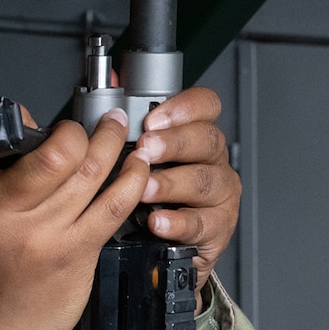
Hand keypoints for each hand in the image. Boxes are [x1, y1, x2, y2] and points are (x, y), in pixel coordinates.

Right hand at [0, 109, 151, 329]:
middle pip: (58, 152)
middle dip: (84, 129)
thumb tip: (20, 127)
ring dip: (112, 144)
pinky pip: (111, 206)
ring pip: (90, 173)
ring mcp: (44, 234)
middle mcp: (4, 211)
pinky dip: (131, 180)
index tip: (54, 127)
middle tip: (98, 121)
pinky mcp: (76, 253)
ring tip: (119, 131)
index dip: (39, 125)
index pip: (7, 140)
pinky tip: (138, 167)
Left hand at [135, 87, 240, 311]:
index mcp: (194, 136)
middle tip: (145, 150)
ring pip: (204, 180)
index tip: (152, 118)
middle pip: (206, 140)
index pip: (205, 106)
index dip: (182, 107)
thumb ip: (124, 115)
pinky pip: (202, 223)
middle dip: (173, 143)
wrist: (160, 250)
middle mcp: (212, 161)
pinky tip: (158, 222)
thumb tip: (109, 79)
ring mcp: (219, 194)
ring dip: (171, 182)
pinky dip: (178, 222)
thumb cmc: (149, 197)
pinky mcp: (217, 228)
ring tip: (145, 188)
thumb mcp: (135, 155)